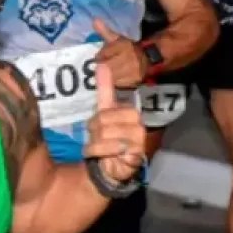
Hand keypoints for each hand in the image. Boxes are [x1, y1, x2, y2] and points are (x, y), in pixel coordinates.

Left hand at [83, 63, 146, 183]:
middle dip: (94, 131)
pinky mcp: (137, 152)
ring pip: (106, 132)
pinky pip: (113, 147)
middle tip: (96, 139)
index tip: (101, 64)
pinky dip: (102, 153)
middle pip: (103, 117)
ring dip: (96, 144)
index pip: (110, 94)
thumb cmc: (105, 141)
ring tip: (100, 148)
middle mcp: (134, 119)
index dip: (104, 82)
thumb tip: (102, 64)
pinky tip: (105, 157)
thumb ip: (104, 93)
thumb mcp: (100, 118)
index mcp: (122, 109)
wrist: (110, 168)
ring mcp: (138, 136)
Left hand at [93, 18, 147, 87]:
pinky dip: (114, 82)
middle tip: (103, 65)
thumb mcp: (116, 38)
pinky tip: (115, 77)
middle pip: (106, 65)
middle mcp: (129, 58)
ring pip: (111, 76)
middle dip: (102, 65)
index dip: (100, 56)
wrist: (147, 58)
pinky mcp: (134, 81)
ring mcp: (132, 70)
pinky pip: (118, 84)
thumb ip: (104, 31)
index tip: (100, 56)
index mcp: (124, 46)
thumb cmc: (127, 48)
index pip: (104, 54)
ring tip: (109, 71)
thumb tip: (94, 20)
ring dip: (106, 75)